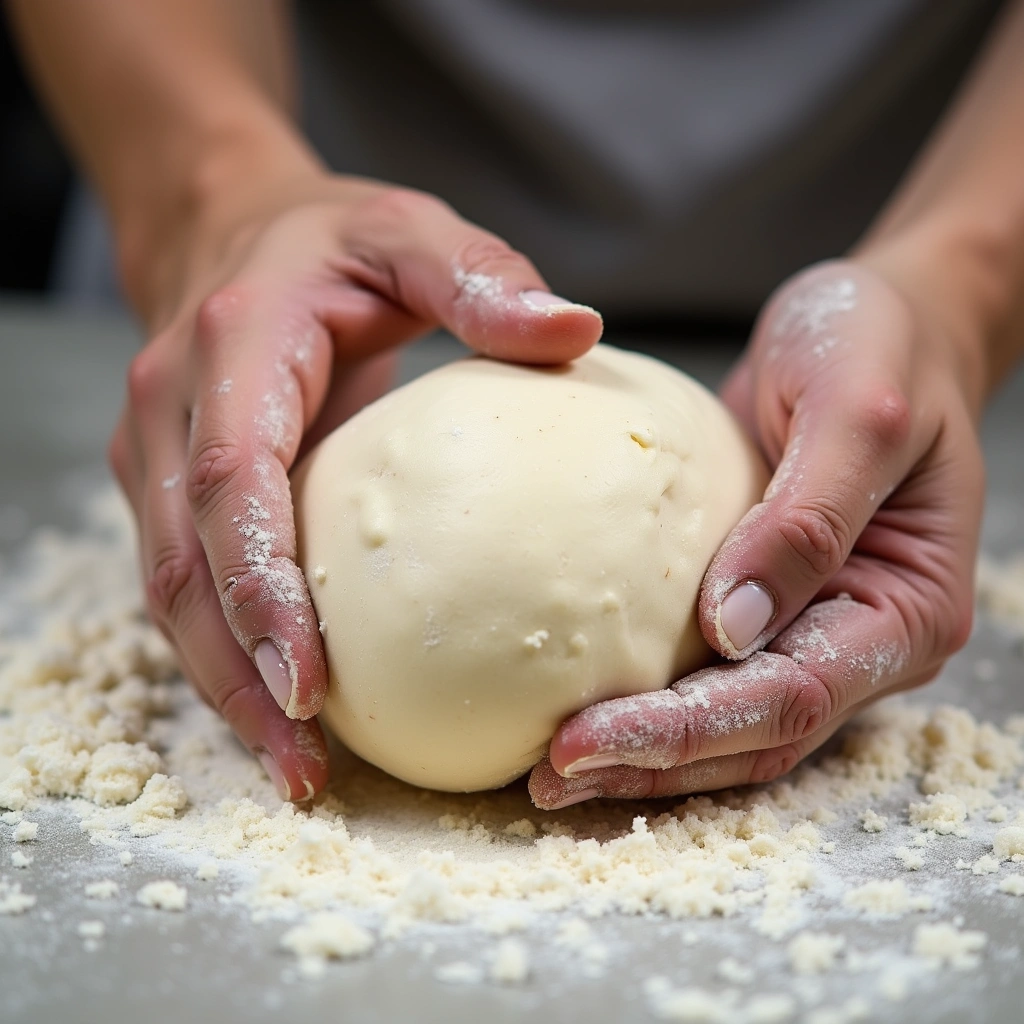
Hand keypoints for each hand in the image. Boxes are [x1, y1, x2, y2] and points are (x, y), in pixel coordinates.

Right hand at [109, 168, 602, 800]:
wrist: (226, 225)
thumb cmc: (327, 237)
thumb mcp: (408, 234)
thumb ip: (481, 278)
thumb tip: (578, 334)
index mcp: (232, 350)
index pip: (228, 483)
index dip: (258, 586)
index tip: (311, 681)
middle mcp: (171, 409)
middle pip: (181, 568)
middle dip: (238, 674)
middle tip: (304, 764)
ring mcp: (152, 452)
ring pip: (168, 593)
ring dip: (224, 685)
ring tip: (293, 765)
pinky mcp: (161, 484)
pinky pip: (183, 583)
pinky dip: (226, 652)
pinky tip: (281, 705)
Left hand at [530, 259, 983, 808]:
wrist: (877, 320)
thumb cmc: (881, 345)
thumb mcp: (856, 408)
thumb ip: (806, 517)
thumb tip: (731, 626)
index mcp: (903, 610)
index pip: (791, 698)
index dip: (690, 732)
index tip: (589, 738)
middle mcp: (858, 637)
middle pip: (752, 735)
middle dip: (651, 763)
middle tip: (550, 775)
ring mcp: (806, 622)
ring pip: (723, 721)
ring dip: (639, 751)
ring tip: (549, 768)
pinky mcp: (756, 595)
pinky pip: (698, 663)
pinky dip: (641, 692)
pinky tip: (572, 696)